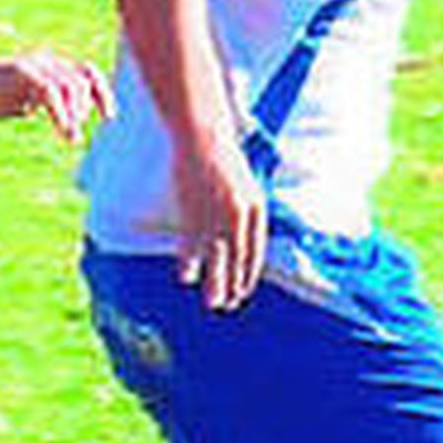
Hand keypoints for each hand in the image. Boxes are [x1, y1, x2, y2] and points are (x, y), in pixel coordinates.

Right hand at [0, 52, 113, 141]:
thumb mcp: (25, 102)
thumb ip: (46, 106)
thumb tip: (68, 121)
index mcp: (51, 66)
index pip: (87, 73)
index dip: (103, 93)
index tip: (110, 117)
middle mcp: (47, 61)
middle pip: (83, 80)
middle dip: (88, 107)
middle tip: (74, 131)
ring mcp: (35, 64)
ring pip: (71, 86)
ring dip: (75, 114)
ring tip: (70, 135)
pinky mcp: (23, 72)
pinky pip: (52, 93)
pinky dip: (62, 114)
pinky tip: (64, 131)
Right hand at [174, 134, 267, 310]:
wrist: (203, 137)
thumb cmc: (223, 160)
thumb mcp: (244, 187)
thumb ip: (244, 213)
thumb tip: (239, 242)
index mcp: (256, 209)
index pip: (255, 251)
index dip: (249, 274)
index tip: (244, 291)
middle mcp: (238, 215)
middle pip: (238, 259)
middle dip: (234, 285)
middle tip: (229, 304)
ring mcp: (215, 214)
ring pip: (217, 258)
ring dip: (215, 283)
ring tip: (214, 302)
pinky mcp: (193, 211)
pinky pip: (191, 244)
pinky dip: (189, 262)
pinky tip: (187, 276)